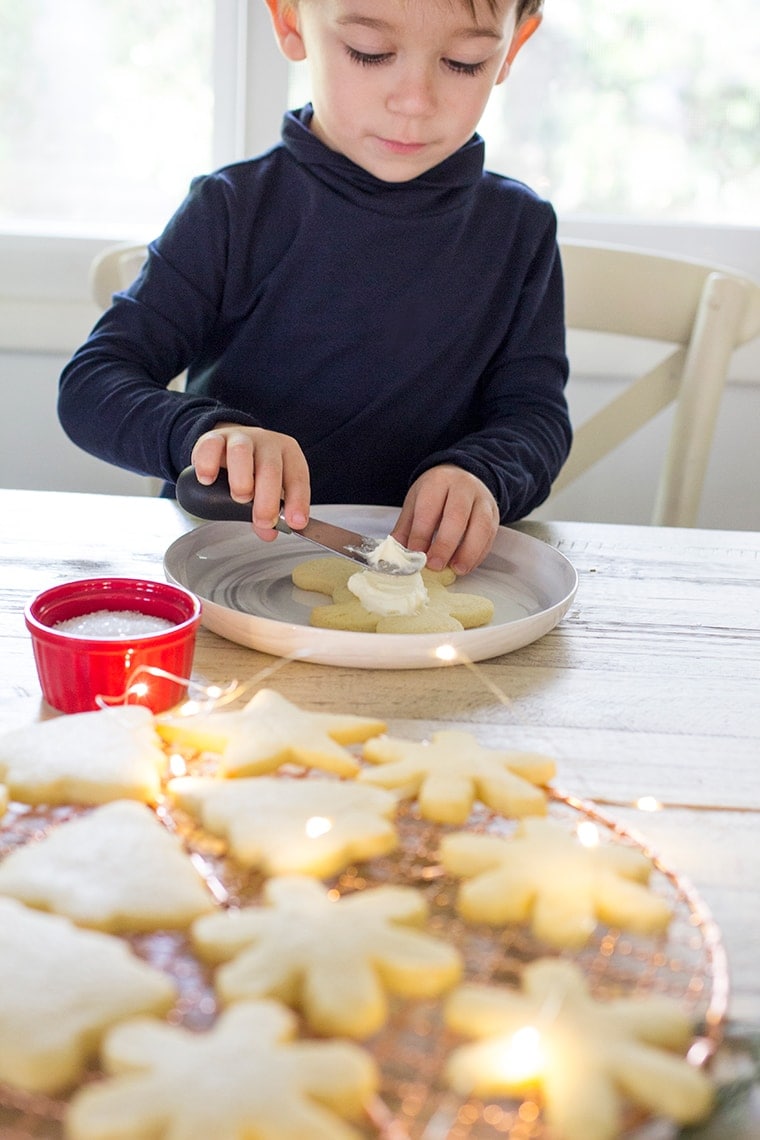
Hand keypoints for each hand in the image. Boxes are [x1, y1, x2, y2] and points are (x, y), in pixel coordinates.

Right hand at [190, 424, 309, 540]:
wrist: (230, 444)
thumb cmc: (254, 470)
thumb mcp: (269, 490)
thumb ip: (270, 512)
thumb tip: (268, 533)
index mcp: (288, 454)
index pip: (297, 477)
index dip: (298, 501)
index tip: (295, 522)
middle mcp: (267, 443)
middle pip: (270, 468)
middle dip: (267, 499)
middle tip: (263, 521)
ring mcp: (240, 438)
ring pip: (241, 453)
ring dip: (241, 480)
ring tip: (240, 498)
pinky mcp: (214, 437)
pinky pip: (211, 446)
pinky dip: (208, 465)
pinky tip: (208, 481)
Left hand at [392, 465, 499, 574]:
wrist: (461, 478)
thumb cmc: (435, 493)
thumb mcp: (415, 503)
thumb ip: (406, 529)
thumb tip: (397, 555)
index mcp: (438, 481)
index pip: (429, 508)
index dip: (421, 535)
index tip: (415, 555)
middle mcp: (463, 487)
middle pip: (457, 516)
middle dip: (445, 545)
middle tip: (435, 566)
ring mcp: (482, 500)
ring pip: (480, 526)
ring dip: (468, 552)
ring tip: (456, 570)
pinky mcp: (494, 515)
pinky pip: (490, 536)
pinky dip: (479, 554)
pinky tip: (466, 566)